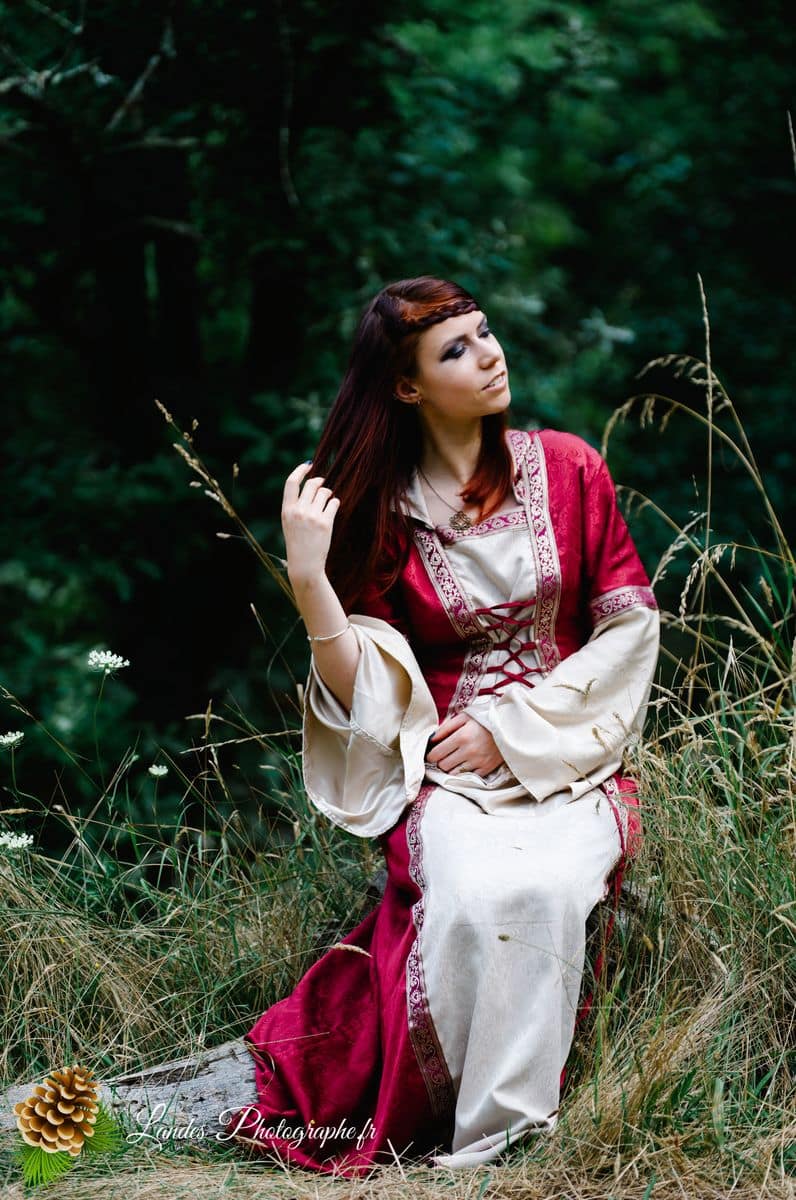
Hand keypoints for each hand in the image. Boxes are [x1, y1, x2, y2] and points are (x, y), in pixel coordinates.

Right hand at [282, 462, 340, 584]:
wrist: (304, 564)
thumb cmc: (298, 543)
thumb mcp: (290, 522)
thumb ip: (296, 505)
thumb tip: (312, 484)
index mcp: (286, 510)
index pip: (291, 482)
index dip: (300, 470)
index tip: (309, 465)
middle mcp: (298, 511)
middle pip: (311, 485)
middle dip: (320, 482)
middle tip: (323, 484)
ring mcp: (312, 516)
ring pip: (325, 493)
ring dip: (328, 494)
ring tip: (328, 501)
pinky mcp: (325, 523)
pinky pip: (334, 503)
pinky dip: (335, 503)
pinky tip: (333, 507)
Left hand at [426, 713, 504, 776]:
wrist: (509, 727)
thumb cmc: (484, 720)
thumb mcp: (464, 717)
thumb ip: (446, 728)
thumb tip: (431, 739)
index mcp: (461, 737)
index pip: (436, 754)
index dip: (431, 756)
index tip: (432, 754)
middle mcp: (469, 751)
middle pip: (443, 765)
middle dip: (440, 762)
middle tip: (444, 756)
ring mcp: (478, 761)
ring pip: (453, 773)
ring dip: (451, 768)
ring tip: (454, 760)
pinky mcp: (487, 768)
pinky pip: (468, 777)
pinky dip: (464, 772)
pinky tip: (465, 764)